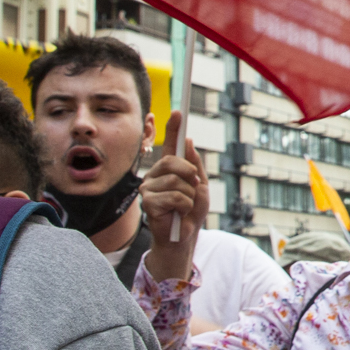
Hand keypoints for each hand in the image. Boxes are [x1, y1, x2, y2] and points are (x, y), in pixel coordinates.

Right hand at [139, 113, 205, 283]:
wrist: (184, 237)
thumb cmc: (191, 212)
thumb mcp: (200, 187)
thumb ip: (195, 166)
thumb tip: (188, 142)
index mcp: (169, 169)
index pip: (170, 144)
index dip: (173, 127)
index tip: (178, 112)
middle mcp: (156, 175)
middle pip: (174, 161)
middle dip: (190, 174)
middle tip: (194, 187)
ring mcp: (149, 188)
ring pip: (176, 181)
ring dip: (189, 195)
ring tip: (186, 206)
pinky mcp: (148, 203)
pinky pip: (174, 197)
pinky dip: (184, 206)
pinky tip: (179, 214)